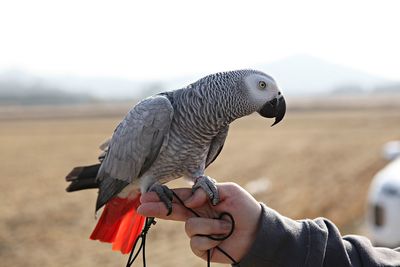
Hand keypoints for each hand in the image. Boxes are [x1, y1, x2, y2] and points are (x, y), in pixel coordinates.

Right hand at [137, 182, 261, 263]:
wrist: (257, 233)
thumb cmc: (245, 208)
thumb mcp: (229, 191)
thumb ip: (206, 189)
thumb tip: (189, 200)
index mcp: (201, 200)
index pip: (179, 196)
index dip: (163, 196)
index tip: (147, 196)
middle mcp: (196, 214)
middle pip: (172, 211)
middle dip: (158, 208)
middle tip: (142, 207)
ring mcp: (198, 231)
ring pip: (190, 227)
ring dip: (209, 225)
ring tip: (226, 225)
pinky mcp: (201, 247)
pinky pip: (196, 243)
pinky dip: (210, 239)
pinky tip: (220, 238)